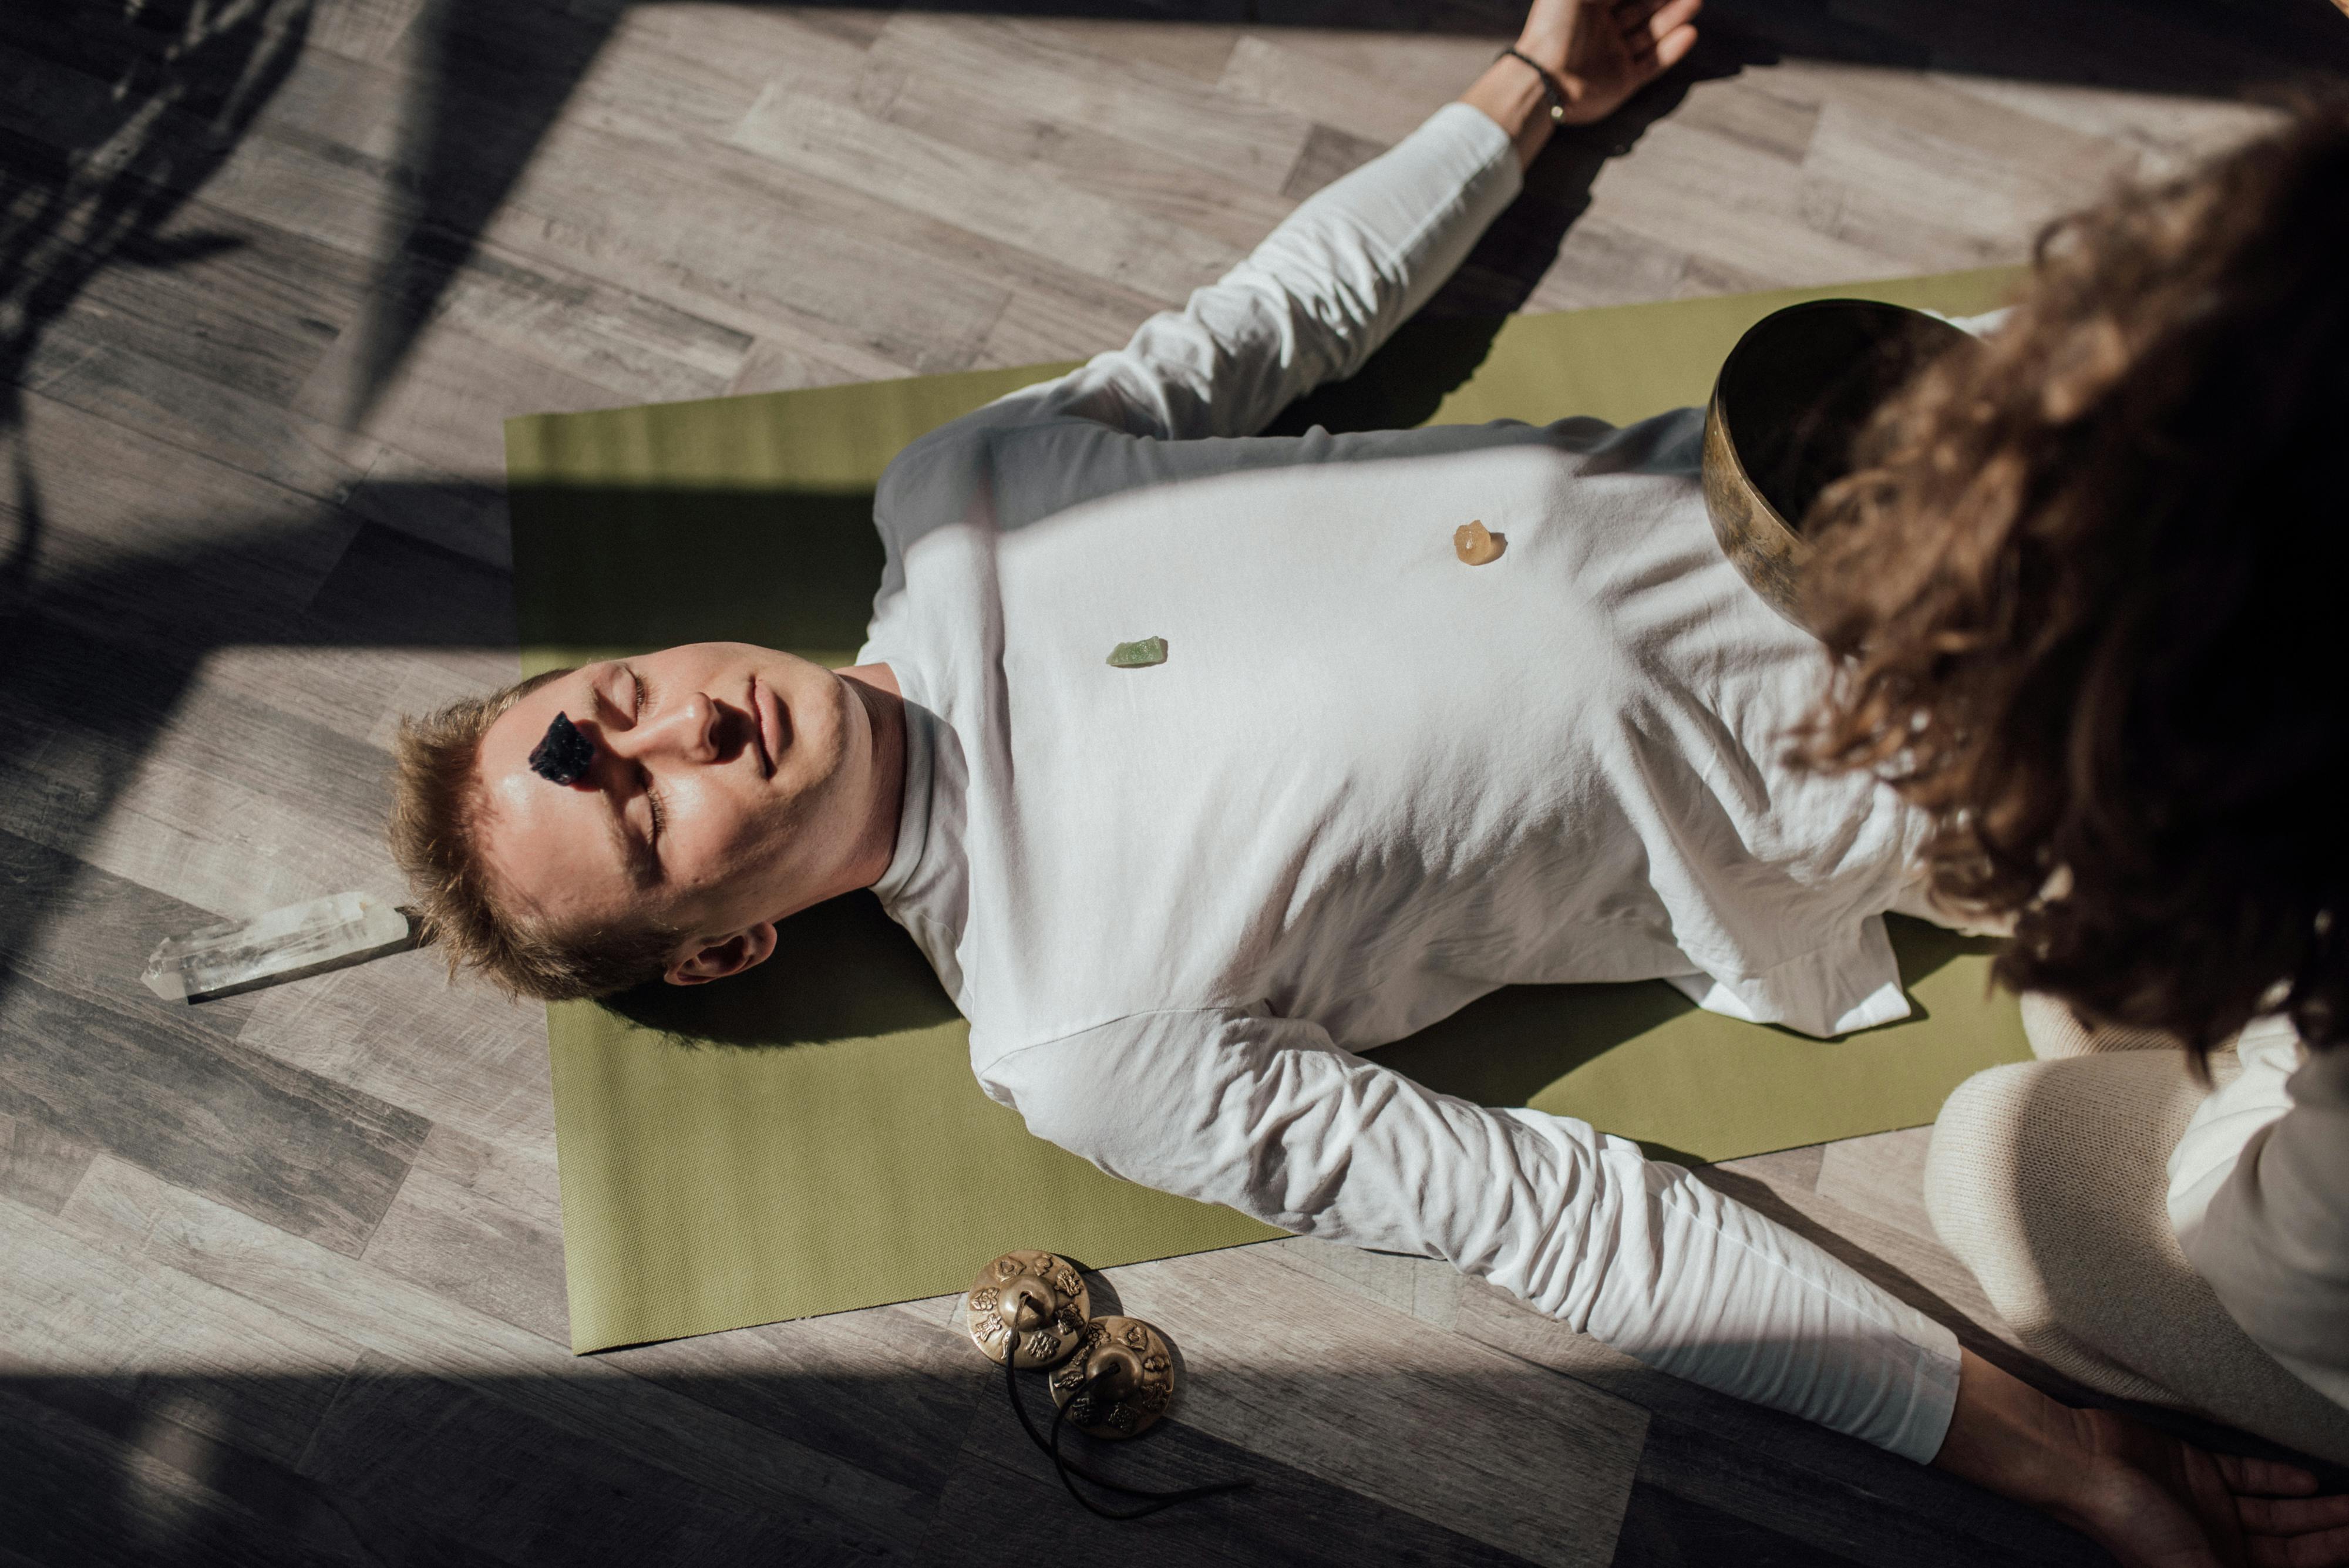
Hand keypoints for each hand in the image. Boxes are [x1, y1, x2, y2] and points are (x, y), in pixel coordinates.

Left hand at [1515, 0, 1702, 124]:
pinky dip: (1671, 50)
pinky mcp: (1621, 82)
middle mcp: (1601, 32)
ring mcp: (1612, 57)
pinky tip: (1689, 33)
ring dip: (1673, 17)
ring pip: (1650, 34)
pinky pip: (1652, 64)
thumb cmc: (1554, 25)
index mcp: (1586, 7)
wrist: (1543, 77)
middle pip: (1641, 9)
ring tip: (1695, 2)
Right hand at [2055, 1407, 2348, 1567]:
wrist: (2084, 1462)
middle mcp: (2219, 1541)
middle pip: (2290, 1544)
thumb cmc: (2131, 1524)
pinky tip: (2307, 1479)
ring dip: (2314, 1508)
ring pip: (2277, 1511)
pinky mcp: (2197, 1467)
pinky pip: (2248, 1476)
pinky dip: (2278, 1478)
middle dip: (2330, 1534)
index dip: (2327, 1557)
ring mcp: (2209, 1504)